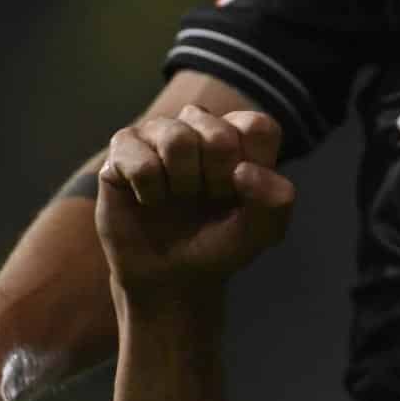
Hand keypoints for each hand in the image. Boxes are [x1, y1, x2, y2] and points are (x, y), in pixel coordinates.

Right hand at [97, 107, 294, 297]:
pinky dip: (150, 192)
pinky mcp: (123, 148)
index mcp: (240, 135)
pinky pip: (140, 162)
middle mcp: (200, 124)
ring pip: (177, 139)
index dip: (251, 167)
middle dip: (217, 181)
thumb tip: (243, 171)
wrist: (173, 275)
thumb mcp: (263, 230)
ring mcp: (159, 132)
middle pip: (219, 135)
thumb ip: (276, 200)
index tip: (240, 193)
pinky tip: (149, 200)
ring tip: (178, 198)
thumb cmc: (219, 244)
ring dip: (182, 183)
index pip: (257, 126)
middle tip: (206, 199)